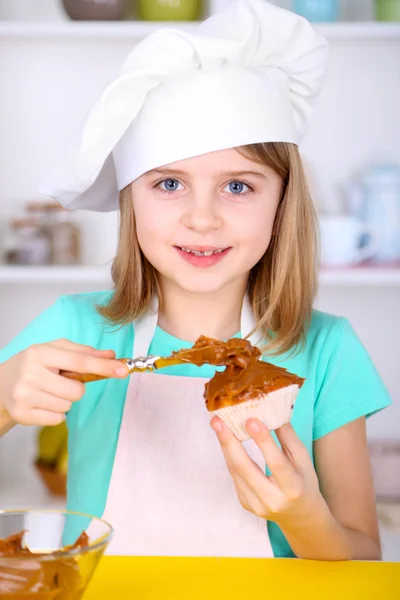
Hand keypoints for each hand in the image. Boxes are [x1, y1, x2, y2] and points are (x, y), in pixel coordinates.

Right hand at [0, 339, 127, 426]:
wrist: (0, 383)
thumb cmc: (35, 364)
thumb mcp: (54, 351)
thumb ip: (83, 352)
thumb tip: (111, 356)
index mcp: (40, 353)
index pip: (79, 361)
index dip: (103, 367)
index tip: (124, 369)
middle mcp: (30, 374)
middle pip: (76, 390)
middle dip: (74, 388)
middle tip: (59, 382)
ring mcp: (24, 396)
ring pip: (67, 406)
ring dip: (63, 400)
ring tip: (48, 391)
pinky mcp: (22, 414)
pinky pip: (57, 419)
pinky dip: (55, 413)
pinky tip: (42, 403)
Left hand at [211, 417, 324, 529]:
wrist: (300, 517)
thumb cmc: (304, 482)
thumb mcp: (304, 460)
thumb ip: (288, 437)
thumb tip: (273, 411)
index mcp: (293, 488)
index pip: (276, 463)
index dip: (263, 441)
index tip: (251, 420)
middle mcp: (272, 500)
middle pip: (245, 468)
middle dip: (229, 441)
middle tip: (218, 421)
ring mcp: (256, 505)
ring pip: (235, 471)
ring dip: (225, 446)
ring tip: (218, 424)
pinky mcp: (245, 504)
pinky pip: (235, 476)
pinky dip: (230, 456)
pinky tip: (226, 440)